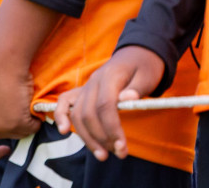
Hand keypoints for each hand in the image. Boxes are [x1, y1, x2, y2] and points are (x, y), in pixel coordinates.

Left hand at [0, 48, 41, 162]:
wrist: (3, 56)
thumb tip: (1, 129)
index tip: (4, 149)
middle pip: (3, 138)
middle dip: (14, 126)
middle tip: (18, 108)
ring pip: (19, 132)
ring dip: (25, 120)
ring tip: (20, 97)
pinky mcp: (15, 123)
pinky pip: (32, 126)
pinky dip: (35, 116)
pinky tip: (28, 98)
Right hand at [52, 45, 163, 162]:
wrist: (135, 54)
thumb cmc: (143, 67)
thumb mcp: (147, 75)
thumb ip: (137, 87)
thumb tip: (128, 99)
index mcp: (110, 76)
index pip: (106, 105)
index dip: (112, 128)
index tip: (122, 148)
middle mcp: (93, 81)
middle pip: (89, 113)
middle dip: (102, 138)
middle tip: (119, 153)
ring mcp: (86, 86)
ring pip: (77, 114)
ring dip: (87, 137)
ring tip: (103, 155)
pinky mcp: (82, 91)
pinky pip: (64, 102)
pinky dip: (60, 116)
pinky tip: (64, 132)